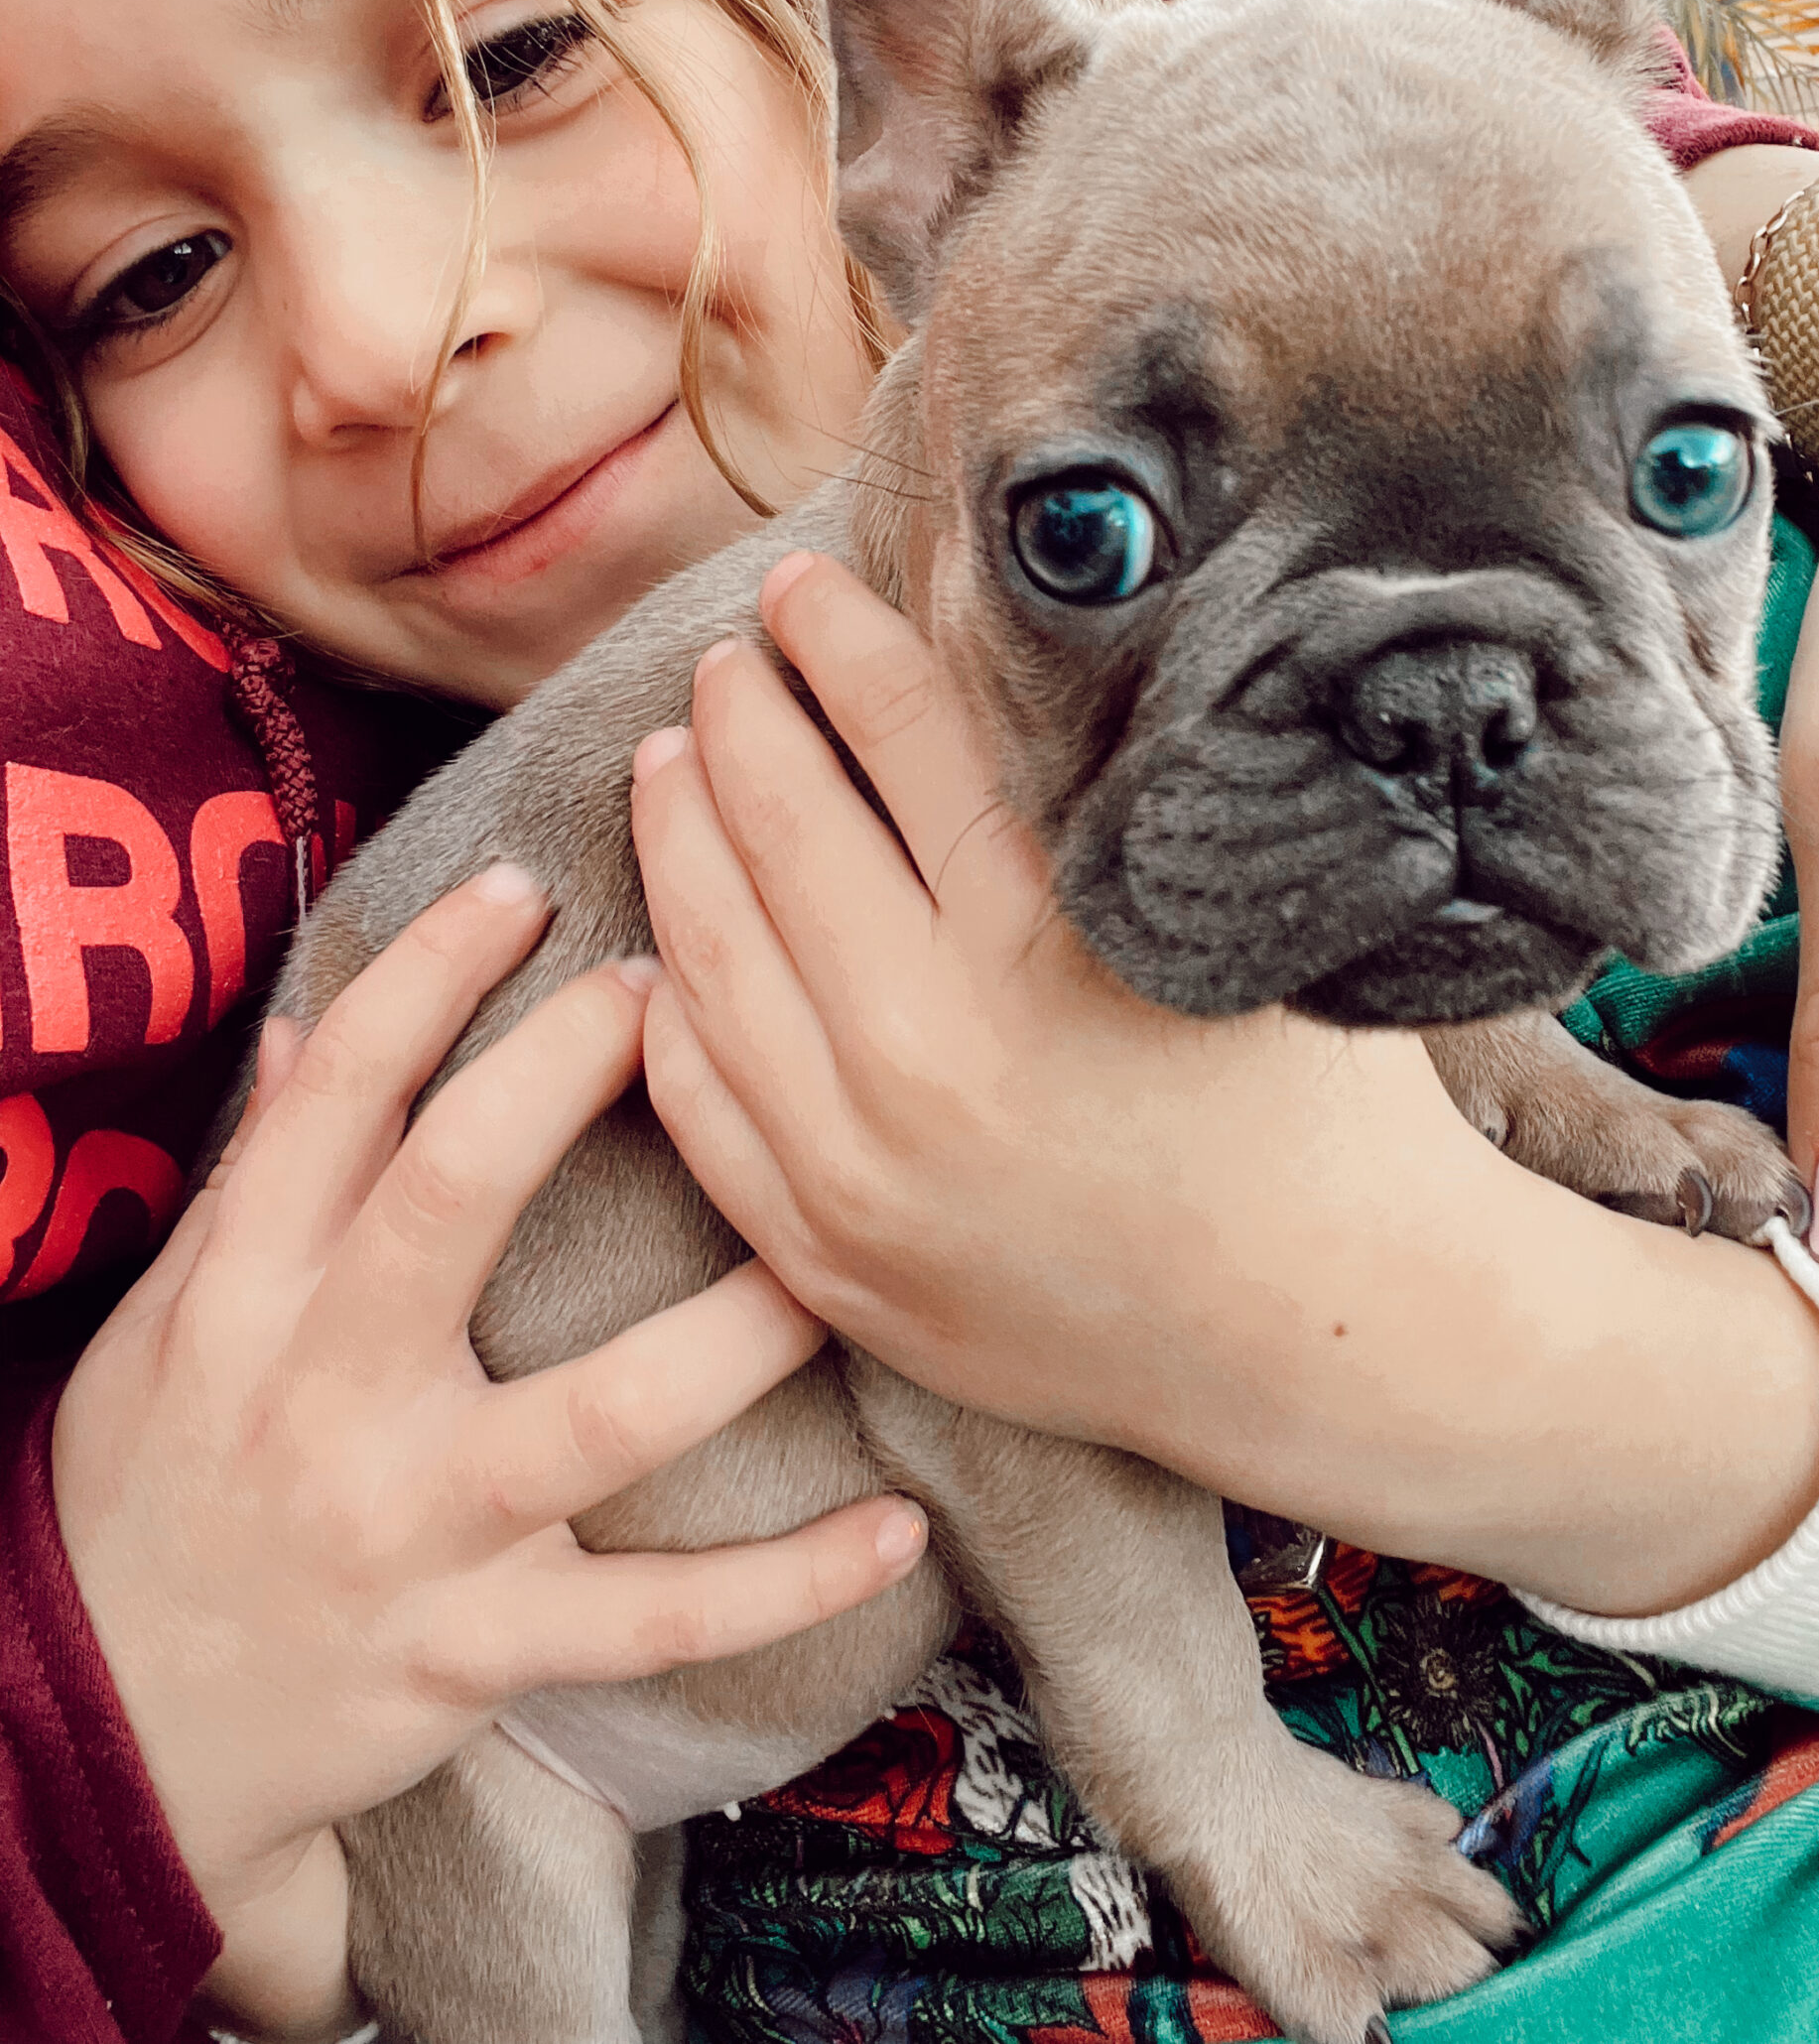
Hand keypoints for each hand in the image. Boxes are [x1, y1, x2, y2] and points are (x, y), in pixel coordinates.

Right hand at [53, 866, 925, 2041]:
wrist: (114, 1733)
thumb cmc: (157, 1486)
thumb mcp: (166, 1323)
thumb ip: (253, 1181)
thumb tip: (305, 1025)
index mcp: (245, 1292)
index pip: (333, 1097)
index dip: (427, 976)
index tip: (529, 889)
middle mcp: (331, 1396)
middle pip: (454, 1197)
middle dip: (568, 1074)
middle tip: (678, 984)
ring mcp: (418, 1528)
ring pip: (608, 1413)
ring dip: (743, 1327)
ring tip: (841, 1249)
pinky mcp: (487, 1648)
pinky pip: (662, 1622)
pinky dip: (790, 1583)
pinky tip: (899, 1527)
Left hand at [634, 549, 1818, 1621]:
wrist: (1326, 1337)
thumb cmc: (1316, 1109)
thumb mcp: (1234, 914)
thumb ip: (1112, 789)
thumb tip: (1000, 644)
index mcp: (1047, 945)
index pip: (898, 734)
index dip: (838, 637)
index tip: (799, 584)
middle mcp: (931, 1054)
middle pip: (778, 830)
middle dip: (734, 719)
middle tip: (721, 663)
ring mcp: (862, 1172)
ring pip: (708, 959)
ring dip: (676, 838)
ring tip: (669, 765)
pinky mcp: (831, 1259)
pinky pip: (698, 1102)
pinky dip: (669, 1003)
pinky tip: (670, 942)